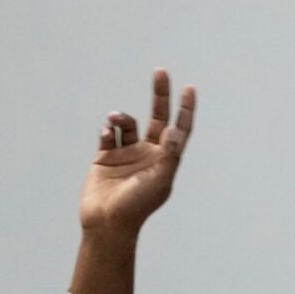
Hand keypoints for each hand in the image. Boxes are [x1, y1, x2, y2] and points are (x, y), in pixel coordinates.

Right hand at [78, 68, 196, 237]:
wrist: (107, 222)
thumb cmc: (138, 206)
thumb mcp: (160, 181)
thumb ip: (169, 155)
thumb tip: (175, 130)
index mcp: (165, 159)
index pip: (180, 129)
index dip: (186, 110)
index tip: (189, 88)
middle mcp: (148, 153)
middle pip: (157, 117)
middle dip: (159, 95)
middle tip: (161, 71)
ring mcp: (126, 154)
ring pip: (127, 123)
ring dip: (122, 116)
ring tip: (116, 120)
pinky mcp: (104, 156)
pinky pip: (107, 134)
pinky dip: (107, 128)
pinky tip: (106, 134)